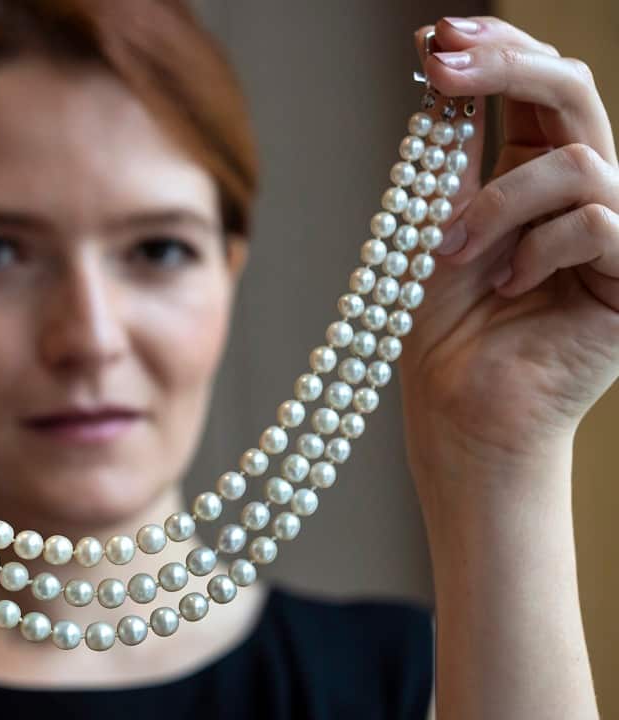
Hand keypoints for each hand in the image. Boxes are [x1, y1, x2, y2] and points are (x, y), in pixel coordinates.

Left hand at [395, 17, 618, 486]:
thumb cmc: (444, 325)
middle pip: (575, 92)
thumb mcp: (436, 222)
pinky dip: (539, 249)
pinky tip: (507, 286)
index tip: (436, 37)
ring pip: (582, 163)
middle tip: (444, 65)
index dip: (499, 48)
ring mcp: (618, 235)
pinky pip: (601, 223)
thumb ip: (451, 152)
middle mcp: (585, 194)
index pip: (536, 88)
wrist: (456, 409)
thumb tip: (437, 60)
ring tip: (452, 251)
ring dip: (500, 202)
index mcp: (538, 174)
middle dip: (508, 67)